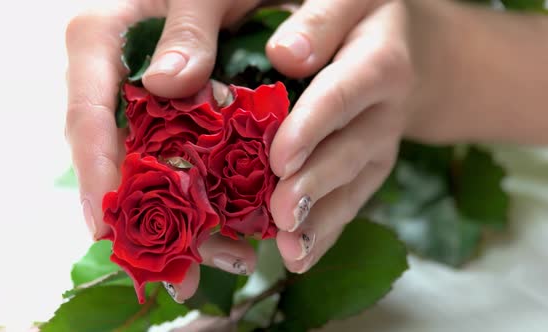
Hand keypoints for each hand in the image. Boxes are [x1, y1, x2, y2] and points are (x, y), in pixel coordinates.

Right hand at [65, 0, 262, 301]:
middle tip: (180, 271)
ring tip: (223, 263)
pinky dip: (204, 201)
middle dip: (146, 221)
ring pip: (153, 174)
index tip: (105, 224)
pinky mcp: (174, 122)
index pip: (87, 113)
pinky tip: (233, 231)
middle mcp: (117, 84)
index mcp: (102, 43)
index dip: (96, 171)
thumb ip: (187, 24)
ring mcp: (146, 108)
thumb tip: (170, 81)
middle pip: (119, 161)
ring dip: (186, 224)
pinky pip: (180, 168)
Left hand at [267, 0, 415, 272]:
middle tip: (281, 211)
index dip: (315, 125)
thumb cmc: (358, 13)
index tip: (282, 157)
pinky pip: (352, 201)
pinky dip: (326, 231)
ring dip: (321, 218)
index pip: (345, 91)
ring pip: (353, 184)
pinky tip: (299, 256)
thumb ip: (317, 20)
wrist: (408, 45)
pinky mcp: (369, 167)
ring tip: (289, 248)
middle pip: (351, 149)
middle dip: (315, 183)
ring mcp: (380, 142)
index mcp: (377, 56)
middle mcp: (386, 106)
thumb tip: (284, 55)